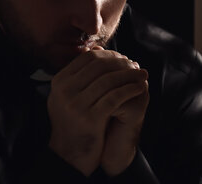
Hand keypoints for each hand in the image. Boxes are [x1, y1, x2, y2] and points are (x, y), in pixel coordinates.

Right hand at [47, 47, 147, 176]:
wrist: (70, 153)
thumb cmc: (73, 122)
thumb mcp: (69, 96)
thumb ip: (80, 74)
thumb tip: (99, 49)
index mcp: (59, 81)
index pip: (87, 58)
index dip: (109, 55)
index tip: (123, 58)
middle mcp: (65, 91)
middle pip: (99, 66)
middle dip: (121, 63)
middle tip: (135, 65)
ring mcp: (76, 105)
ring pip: (109, 80)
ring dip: (130, 75)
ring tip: (142, 74)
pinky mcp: (90, 118)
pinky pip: (115, 97)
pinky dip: (130, 90)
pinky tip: (140, 88)